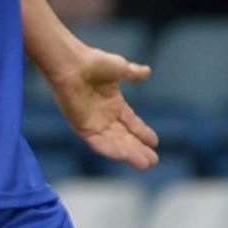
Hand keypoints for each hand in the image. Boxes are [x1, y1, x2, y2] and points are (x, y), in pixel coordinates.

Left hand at [46, 47, 158, 169]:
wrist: (73, 64)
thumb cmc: (94, 62)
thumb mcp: (120, 68)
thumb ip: (133, 74)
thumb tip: (147, 71)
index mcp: (114, 103)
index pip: (131, 123)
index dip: (143, 133)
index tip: (155, 143)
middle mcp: (104, 116)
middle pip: (125, 137)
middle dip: (139, 149)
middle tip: (153, 161)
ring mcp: (93, 123)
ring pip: (114, 143)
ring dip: (129, 154)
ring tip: (145, 164)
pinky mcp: (82, 127)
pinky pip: (98, 143)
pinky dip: (111, 150)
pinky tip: (124, 156)